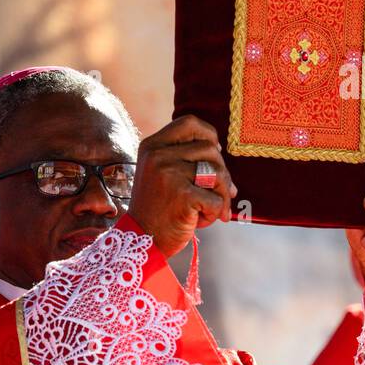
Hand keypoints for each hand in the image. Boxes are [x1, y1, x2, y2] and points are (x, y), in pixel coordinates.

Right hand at [125, 115, 235, 257]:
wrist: (141, 241)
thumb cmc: (158, 208)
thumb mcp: (160, 173)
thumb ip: (183, 157)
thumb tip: (222, 154)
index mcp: (152, 146)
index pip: (190, 123)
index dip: (209, 135)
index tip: (214, 152)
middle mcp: (158, 156)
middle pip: (210, 150)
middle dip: (221, 174)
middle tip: (219, 193)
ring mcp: (169, 174)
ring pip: (218, 173)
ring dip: (221, 195)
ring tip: (208, 209)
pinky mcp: (182, 196)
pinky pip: (217, 200)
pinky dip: (216, 213)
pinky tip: (201, 221)